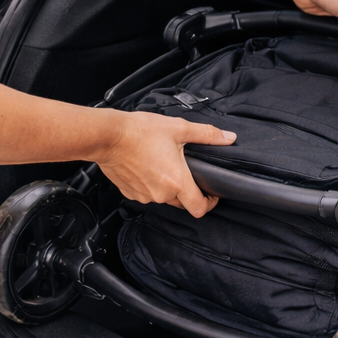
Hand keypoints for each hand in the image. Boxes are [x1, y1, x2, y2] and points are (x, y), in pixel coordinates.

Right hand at [97, 111, 236, 217]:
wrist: (108, 136)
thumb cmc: (140, 131)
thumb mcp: (179, 128)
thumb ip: (207, 135)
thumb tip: (228, 138)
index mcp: (177, 181)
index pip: (200, 208)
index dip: (210, 203)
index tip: (211, 193)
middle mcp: (161, 194)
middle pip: (183, 203)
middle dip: (188, 191)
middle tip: (186, 172)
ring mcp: (145, 196)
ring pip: (164, 198)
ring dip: (168, 187)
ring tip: (165, 164)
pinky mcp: (130, 193)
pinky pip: (147, 194)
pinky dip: (151, 184)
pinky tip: (148, 167)